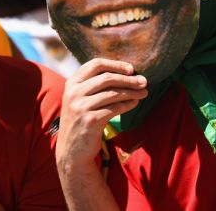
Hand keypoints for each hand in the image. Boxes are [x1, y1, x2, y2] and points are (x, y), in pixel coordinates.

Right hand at [55, 59, 146, 173]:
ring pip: (113, 93)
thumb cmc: (80, 121)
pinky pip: (115, 108)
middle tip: (144, 81)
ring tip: (144, 93)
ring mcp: (80, 107)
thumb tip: (124, 73)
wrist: (72, 150)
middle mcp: (74, 93)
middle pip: (107, 78)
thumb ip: (93, 86)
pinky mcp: (90, 120)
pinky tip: (135, 103)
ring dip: (132, 92)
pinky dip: (128, 104)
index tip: (131, 69)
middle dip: (128, 79)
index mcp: (71, 83)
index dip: (115, 64)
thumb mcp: (79, 99)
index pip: (95, 64)